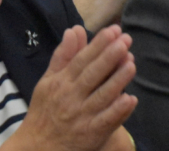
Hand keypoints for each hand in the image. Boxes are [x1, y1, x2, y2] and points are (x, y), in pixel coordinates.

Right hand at [7, 25, 136, 150]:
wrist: (37, 147)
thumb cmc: (45, 110)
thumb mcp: (48, 80)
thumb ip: (64, 55)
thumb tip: (74, 30)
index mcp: (61, 82)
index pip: (81, 60)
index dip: (98, 44)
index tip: (113, 30)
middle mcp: (71, 98)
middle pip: (92, 74)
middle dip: (109, 56)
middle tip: (125, 41)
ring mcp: (82, 116)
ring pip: (102, 96)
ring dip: (117, 81)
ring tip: (131, 64)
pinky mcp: (91, 134)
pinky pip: (107, 121)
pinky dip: (118, 111)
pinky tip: (131, 99)